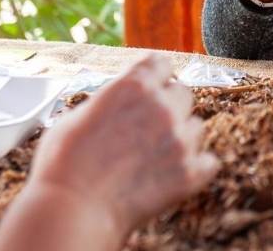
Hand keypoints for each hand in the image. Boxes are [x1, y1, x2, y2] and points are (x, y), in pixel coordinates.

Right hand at [28, 55, 217, 236]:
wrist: (71, 209)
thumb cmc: (64, 164)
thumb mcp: (77, 115)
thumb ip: (110, 101)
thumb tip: (118, 101)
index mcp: (134, 86)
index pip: (161, 63)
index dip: (156, 75)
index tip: (152, 86)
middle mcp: (163, 107)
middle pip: (183, 93)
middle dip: (168, 106)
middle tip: (148, 127)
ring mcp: (180, 140)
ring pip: (196, 127)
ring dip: (181, 137)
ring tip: (154, 157)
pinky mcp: (190, 172)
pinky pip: (209, 162)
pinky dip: (195, 168)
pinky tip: (173, 174)